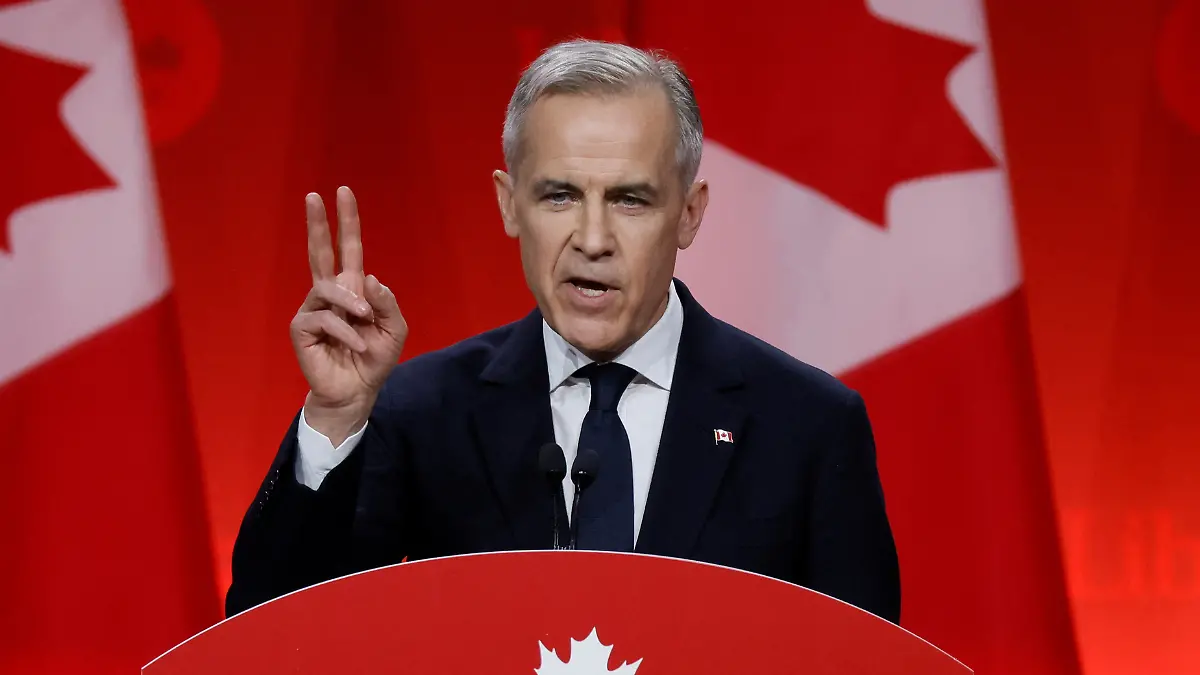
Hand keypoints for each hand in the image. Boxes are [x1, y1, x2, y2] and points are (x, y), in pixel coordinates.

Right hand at [290, 186, 406, 442]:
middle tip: (314, 195)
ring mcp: (313, 309)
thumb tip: (368, 277)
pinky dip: (345, 332)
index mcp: (353, 289)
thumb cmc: (374, 359)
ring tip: (365, 322)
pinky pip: (324, 319)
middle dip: (318, 224)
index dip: (346, 222)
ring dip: (351, 305)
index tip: (342, 192)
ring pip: (328, 289)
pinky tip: (356, 345)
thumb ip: (387, 303)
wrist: (357, 391)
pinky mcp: (301, 328)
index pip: (348, 249)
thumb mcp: (394, 330)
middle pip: (320, 252)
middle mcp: (329, 294)